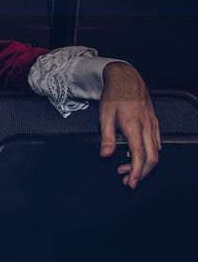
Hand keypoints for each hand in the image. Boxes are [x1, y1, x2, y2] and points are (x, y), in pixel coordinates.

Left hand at [99, 62, 160, 188]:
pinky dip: (147, 153)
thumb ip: (106, 137)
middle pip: (152, 157)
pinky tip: (133, 154)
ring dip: (143, 164)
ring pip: (155, 152)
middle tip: (127, 181)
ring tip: (125, 168)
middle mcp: (147, 127)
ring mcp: (152, 125)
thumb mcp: (104, 116)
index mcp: (134, 126)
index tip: (130, 182)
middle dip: (141, 173)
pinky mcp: (154, 123)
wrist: (126, 78)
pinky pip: (155, 143)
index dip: (136, 172)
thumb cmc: (114, 96)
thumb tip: (105, 155)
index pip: (139, 155)